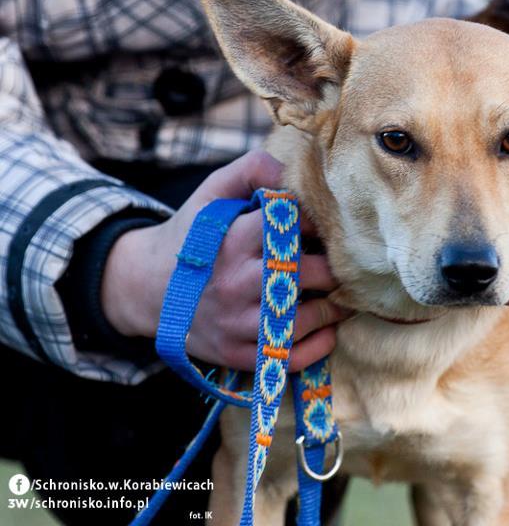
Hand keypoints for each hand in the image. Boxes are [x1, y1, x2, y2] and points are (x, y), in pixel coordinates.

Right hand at [102, 150, 346, 370]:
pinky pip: (292, 357)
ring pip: (304, 318)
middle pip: (306, 273)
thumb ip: (254, 170)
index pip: (292, 226)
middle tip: (342, 265)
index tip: (325, 230)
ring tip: (339, 296)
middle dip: (333, 268)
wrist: (145, 289)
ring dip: (333, 308)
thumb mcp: (212, 193)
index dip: (318, 225)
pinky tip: (325, 328)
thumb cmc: (193, 234)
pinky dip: (319, 345)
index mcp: (232, 239)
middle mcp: (234, 281)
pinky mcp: (238, 354)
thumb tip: (295, 170)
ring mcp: (235, 322)